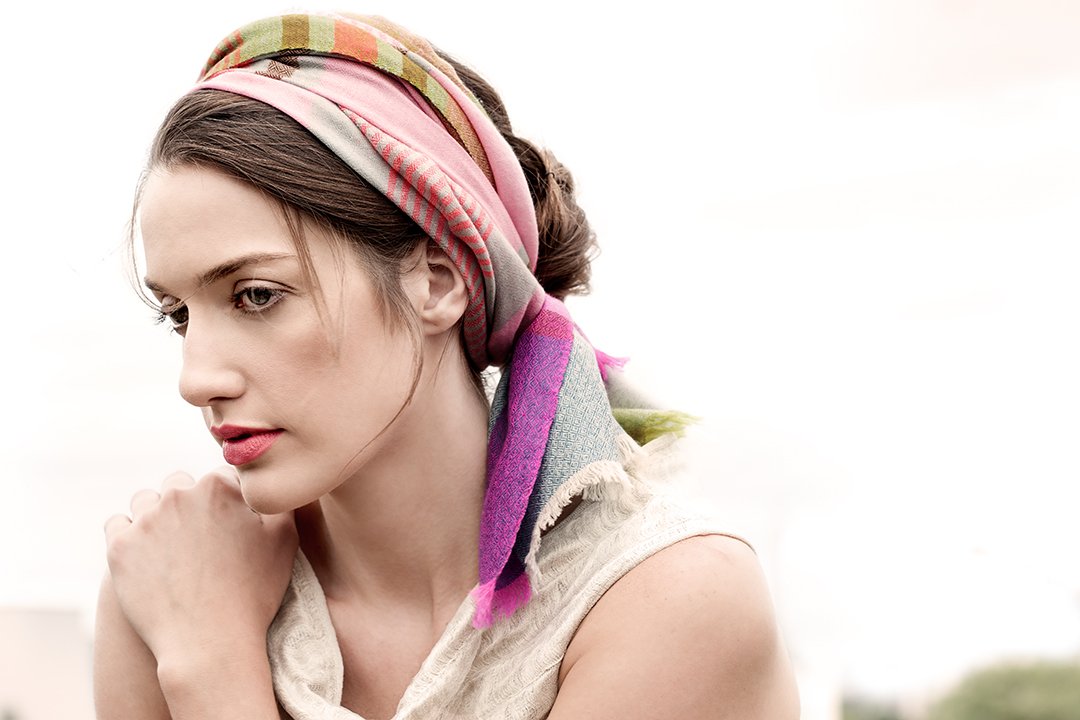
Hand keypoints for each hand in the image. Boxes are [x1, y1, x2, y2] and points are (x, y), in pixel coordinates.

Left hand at [104, 467, 297, 668]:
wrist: (209, 644)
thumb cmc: (253, 595)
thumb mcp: (284, 541)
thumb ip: (277, 501)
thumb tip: (268, 484)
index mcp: (220, 487)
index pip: (220, 478)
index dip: (227, 501)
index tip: (228, 525)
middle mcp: (179, 495)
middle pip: (180, 485)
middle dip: (189, 505)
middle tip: (199, 538)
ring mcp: (145, 520)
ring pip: (146, 501)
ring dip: (156, 516)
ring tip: (170, 546)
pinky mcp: (119, 547)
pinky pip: (118, 524)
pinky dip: (129, 535)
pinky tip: (145, 555)